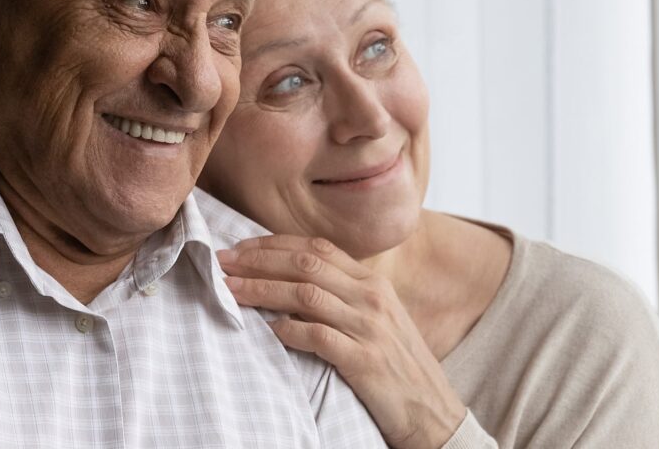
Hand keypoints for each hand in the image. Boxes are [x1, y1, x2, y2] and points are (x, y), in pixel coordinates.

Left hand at [217, 235, 465, 448]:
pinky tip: (266, 329)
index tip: (241, 246)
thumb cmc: (398, 367)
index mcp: (373, 283)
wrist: (436, 414)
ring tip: (230, 290)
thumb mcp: (377, 320)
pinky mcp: (365, 361)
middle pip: (305, 264)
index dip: (274, 243)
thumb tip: (291, 282)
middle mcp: (372, 297)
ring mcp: (370, 328)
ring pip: (305, 295)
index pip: (317, 248)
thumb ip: (343, 297)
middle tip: (223, 262)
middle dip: (258, 260)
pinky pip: (318, 337)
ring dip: (261, 289)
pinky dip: (288, 330)